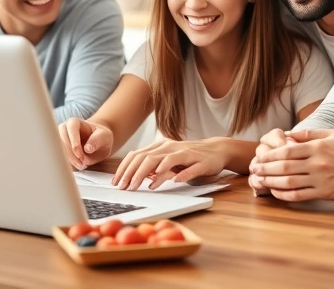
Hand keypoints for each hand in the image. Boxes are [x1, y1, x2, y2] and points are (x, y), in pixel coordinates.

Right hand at [58, 118, 113, 169]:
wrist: (98, 142)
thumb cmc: (101, 136)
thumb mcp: (104, 136)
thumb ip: (97, 141)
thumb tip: (87, 149)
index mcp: (74, 122)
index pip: (71, 129)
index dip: (74, 142)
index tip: (80, 155)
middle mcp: (64, 129)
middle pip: (62, 141)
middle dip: (71, 155)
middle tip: (82, 164)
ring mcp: (60, 140)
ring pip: (59, 151)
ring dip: (70, 161)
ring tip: (82, 166)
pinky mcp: (60, 150)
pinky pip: (60, 158)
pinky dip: (68, 164)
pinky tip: (78, 167)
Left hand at [112, 139, 227, 190]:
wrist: (217, 150)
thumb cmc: (189, 157)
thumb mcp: (168, 160)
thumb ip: (153, 165)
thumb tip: (134, 176)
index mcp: (161, 146)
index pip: (138, 155)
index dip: (125, 168)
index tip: (116, 182)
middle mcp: (171, 148)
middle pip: (148, 158)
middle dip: (134, 173)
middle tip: (126, 187)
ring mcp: (186, 154)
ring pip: (166, 161)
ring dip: (153, 173)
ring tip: (143, 186)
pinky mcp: (201, 162)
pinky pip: (190, 168)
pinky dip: (182, 174)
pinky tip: (174, 181)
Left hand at [249, 128, 333, 201]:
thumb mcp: (332, 135)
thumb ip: (309, 135)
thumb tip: (288, 135)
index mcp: (317, 147)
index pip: (287, 150)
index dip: (270, 155)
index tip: (258, 156)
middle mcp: (317, 163)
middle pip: (284, 166)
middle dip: (265, 168)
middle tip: (253, 169)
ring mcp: (320, 179)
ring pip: (289, 182)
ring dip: (271, 182)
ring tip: (259, 181)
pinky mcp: (325, 193)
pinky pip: (300, 195)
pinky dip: (285, 195)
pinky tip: (276, 193)